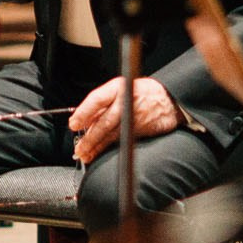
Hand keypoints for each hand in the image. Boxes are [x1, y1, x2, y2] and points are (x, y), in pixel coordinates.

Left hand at [67, 75, 182, 163]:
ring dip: (97, 146)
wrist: (168, 99)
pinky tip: (99, 153)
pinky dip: (109, 148)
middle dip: (90, 137)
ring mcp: (134, 117)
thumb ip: (103, 103)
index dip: (84, 112)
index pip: (97, 99)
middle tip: (78, 148)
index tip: (74, 124)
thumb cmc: (140, 92)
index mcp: (118, 87)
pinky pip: (121, 140)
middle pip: (105, 121)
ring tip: (85, 154)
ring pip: (112, 134)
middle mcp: (126, 101)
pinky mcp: (141, 129)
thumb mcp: (120, 88)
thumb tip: (84, 119)